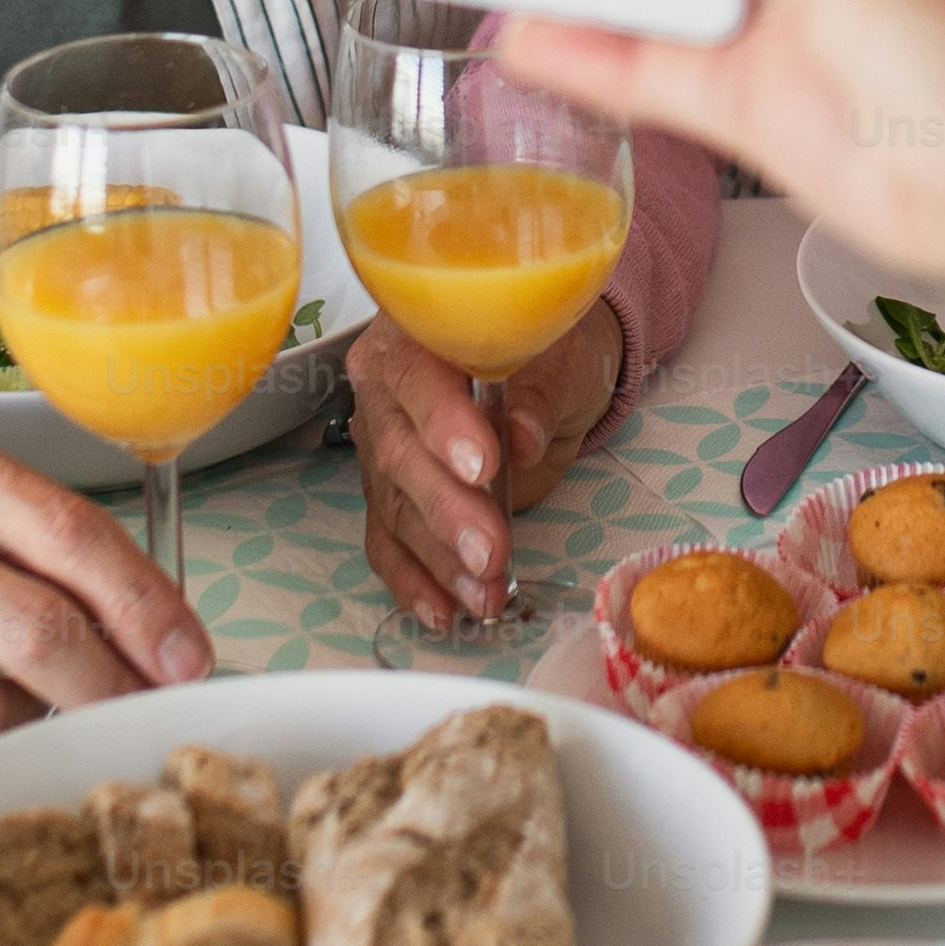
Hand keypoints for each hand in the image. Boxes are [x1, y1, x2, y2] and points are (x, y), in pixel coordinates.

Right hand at [352, 306, 623, 622]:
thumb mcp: (561, 354)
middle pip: (400, 454)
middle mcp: (385, 393)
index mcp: (413, 335)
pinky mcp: (393, 497)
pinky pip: (390, 543)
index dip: (444, 424)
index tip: (483, 466)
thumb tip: (522, 436)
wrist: (551, 368)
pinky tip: (442, 610)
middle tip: (489, 551)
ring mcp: (383, 449)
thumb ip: (537, 392)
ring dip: (439, 560)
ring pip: (396, 509)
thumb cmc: (552, 348)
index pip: (416, 377)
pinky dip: (414, 581)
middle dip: (447, 511)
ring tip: (484, 594)